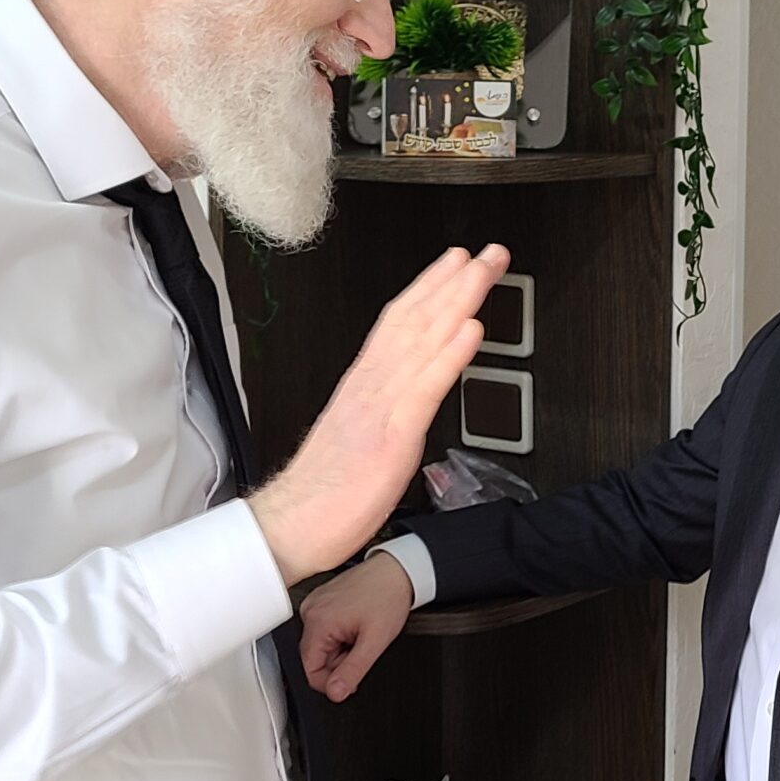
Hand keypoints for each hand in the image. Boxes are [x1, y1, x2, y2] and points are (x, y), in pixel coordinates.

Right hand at [248, 245, 508, 585]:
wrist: (290, 527)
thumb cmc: (323, 492)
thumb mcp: (361, 438)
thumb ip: (382, 411)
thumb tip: (405, 398)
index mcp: (365, 386)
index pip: (400, 323)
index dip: (432, 288)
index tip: (458, 263)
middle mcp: (373, 386)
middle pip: (417, 320)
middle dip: (457, 282)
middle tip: (490, 253)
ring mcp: (382, 407)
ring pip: (423, 341)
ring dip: (459, 301)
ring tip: (485, 271)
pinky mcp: (391, 437)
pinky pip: (425, 388)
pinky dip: (450, 356)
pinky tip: (471, 331)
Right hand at [302, 551, 415, 701]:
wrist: (398, 570)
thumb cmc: (388, 597)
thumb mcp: (375, 641)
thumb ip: (352, 671)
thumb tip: (335, 693)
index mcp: (318, 622)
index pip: (310, 670)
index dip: (331, 682)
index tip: (351, 679)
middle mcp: (310, 611)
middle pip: (316, 657)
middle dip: (340, 662)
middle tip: (362, 648)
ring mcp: (315, 604)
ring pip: (322, 645)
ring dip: (341, 648)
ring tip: (361, 632)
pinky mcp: (322, 601)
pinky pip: (325, 630)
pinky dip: (341, 634)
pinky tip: (356, 623)